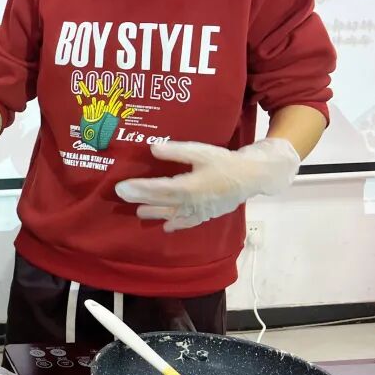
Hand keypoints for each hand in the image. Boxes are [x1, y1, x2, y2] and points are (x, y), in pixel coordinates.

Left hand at [116, 138, 299, 231]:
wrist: (252, 177)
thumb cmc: (225, 161)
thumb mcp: (201, 151)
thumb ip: (177, 151)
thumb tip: (153, 147)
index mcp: (190, 186)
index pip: (158, 188)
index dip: (139, 188)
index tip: (122, 186)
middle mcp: (192, 202)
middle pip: (161, 202)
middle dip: (140, 199)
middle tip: (121, 196)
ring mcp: (199, 211)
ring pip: (173, 214)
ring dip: (155, 213)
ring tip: (139, 213)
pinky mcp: (207, 214)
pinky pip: (189, 222)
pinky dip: (178, 225)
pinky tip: (167, 227)